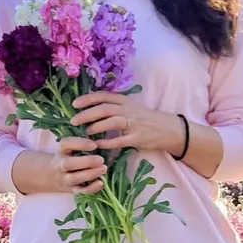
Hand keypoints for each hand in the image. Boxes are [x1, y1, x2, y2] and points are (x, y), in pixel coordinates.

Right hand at [12, 138, 107, 195]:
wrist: (54, 175)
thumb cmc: (71, 156)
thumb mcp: (72, 147)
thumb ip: (84, 143)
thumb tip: (104, 138)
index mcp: (61, 150)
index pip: (66, 144)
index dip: (80, 144)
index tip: (94, 144)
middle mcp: (60, 165)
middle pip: (68, 164)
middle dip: (85, 162)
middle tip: (101, 159)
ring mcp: (65, 178)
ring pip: (74, 178)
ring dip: (89, 174)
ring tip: (104, 168)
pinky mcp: (71, 190)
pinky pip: (80, 191)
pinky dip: (90, 188)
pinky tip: (101, 183)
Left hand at [70, 91, 184, 154]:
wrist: (169, 129)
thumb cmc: (145, 119)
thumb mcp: (131, 108)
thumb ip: (114, 107)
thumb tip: (90, 109)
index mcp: (125, 101)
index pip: (104, 96)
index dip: (88, 99)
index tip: (74, 104)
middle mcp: (128, 110)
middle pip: (104, 108)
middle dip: (86, 114)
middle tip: (73, 121)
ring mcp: (133, 124)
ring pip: (111, 121)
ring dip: (96, 127)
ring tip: (85, 133)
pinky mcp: (137, 138)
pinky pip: (119, 140)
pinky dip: (107, 143)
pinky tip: (98, 145)